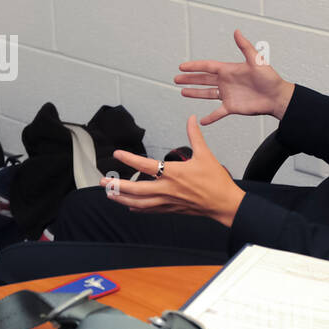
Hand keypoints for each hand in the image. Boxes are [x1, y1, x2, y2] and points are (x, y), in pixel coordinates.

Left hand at [100, 116, 245, 226]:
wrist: (225, 204)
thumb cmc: (216, 181)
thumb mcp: (205, 155)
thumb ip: (195, 135)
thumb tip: (191, 118)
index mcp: (174, 173)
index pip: (146, 165)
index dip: (129, 159)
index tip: (117, 154)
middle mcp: (167, 189)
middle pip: (136, 189)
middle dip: (117, 185)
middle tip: (103, 180)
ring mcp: (167, 201)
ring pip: (139, 203)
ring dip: (123, 198)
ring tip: (110, 194)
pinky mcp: (171, 209)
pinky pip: (150, 210)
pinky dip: (137, 208)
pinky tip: (130, 206)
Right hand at [174, 28, 293, 123]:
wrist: (277, 97)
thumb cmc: (269, 78)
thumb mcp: (256, 60)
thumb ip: (245, 46)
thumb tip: (237, 31)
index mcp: (229, 70)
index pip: (207, 67)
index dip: (194, 66)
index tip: (181, 67)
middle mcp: (226, 82)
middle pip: (203, 79)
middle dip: (190, 79)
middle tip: (176, 78)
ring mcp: (228, 95)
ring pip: (207, 93)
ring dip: (195, 93)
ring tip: (182, 91)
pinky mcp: (232, 107)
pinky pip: (218, 112)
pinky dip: (210, 117)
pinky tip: (202, 120)